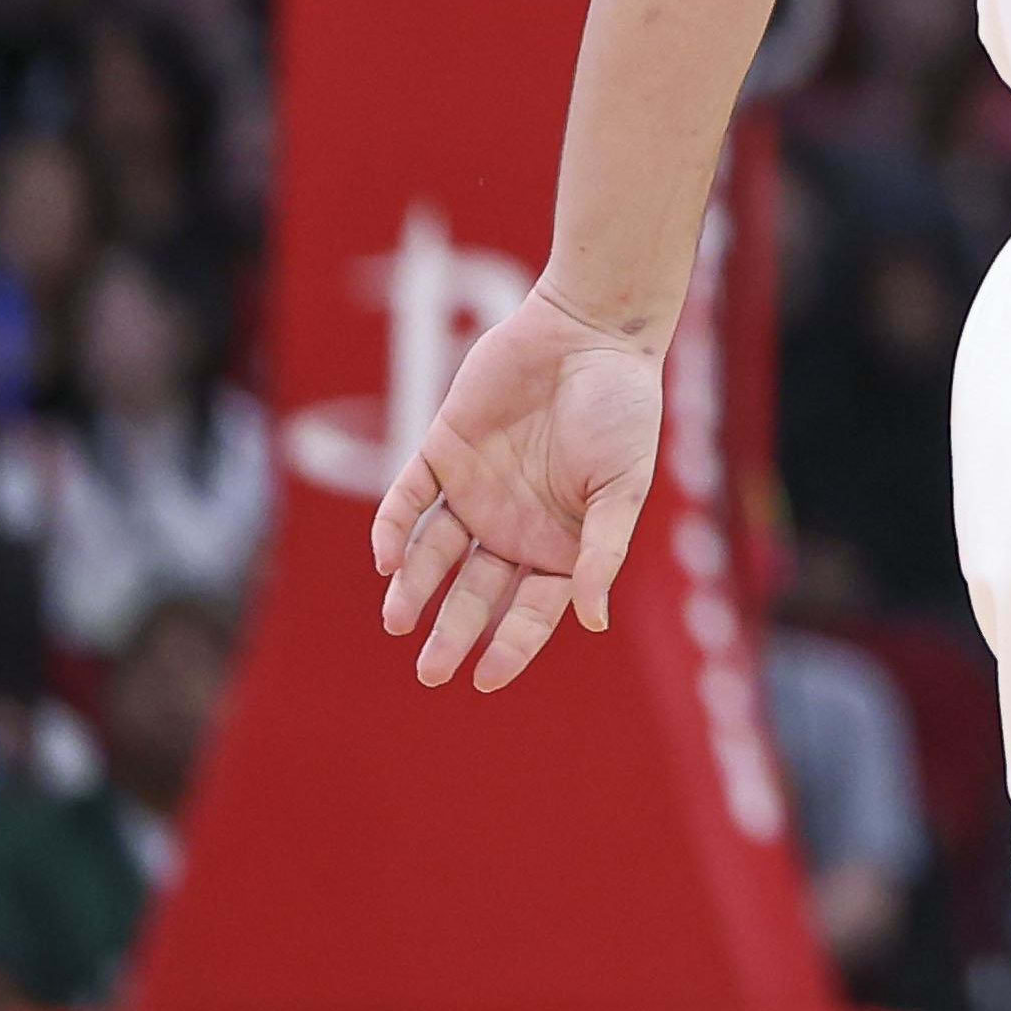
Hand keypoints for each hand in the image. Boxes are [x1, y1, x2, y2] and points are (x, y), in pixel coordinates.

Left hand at [371, 287, 663, 691]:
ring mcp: (475, 490)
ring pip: (433, 555)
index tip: (484, 679)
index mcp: (562, 541)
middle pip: (475, 593)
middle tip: (431, 673)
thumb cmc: (622, 408)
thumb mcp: (623, 486)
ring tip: (398, 621)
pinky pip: (408, 498)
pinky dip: (393, 528)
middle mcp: (514, 525)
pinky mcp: (443, 450)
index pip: (532, 608)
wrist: (590, 331)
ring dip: (414, 589)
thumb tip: (592, 621)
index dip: (510, 646)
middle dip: (452, 633)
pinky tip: (386, 559)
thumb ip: (602, 551)